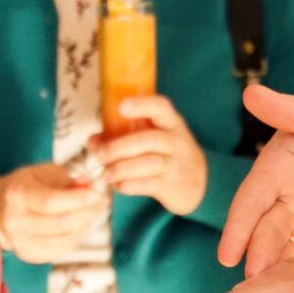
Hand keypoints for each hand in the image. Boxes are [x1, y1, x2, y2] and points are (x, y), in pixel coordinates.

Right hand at [0, 161, 108, 263]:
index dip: (78, 199)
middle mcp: (16, 222)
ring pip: (65, 239)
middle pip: (61, 223)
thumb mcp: (41, 172)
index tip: (97, 194)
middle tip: (101, 201)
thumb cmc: (23, 187)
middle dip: (88, 212)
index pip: (51, 202)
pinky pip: (62, 249)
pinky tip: (81, 224)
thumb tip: (86, 185)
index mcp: (17, 196)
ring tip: (94, 211)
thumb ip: (65, 178)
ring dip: (86, 225)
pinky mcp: (30, 255)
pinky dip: (77, 236)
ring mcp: (22, 242)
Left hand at [89, 95, 207, 215]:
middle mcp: (177, 141)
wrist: (200, 182)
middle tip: (100, 153)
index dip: (142, 105)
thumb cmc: (168, 154)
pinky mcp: (172, 186)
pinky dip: (127, 185)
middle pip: (149, 139)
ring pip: (148, 163)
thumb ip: (123, 135)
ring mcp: (177, 164)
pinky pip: (147, 184)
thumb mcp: (154, 138)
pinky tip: (118, 184)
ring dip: (121, 168)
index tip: (122, 107)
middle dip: (120, 146)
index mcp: (172, 123)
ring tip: (106, 173)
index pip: (161, 107)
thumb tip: (93, 141)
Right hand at [218, 88, 293, 275]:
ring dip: (284, 278)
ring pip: (291, 257)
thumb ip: (291, 109)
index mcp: (275, 173)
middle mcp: (285, 205)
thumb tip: (252, 92)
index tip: (227, 254)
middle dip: (259, 258)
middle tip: (253, 282)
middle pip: (267, 235)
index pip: (250, 202)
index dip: (238, 228)